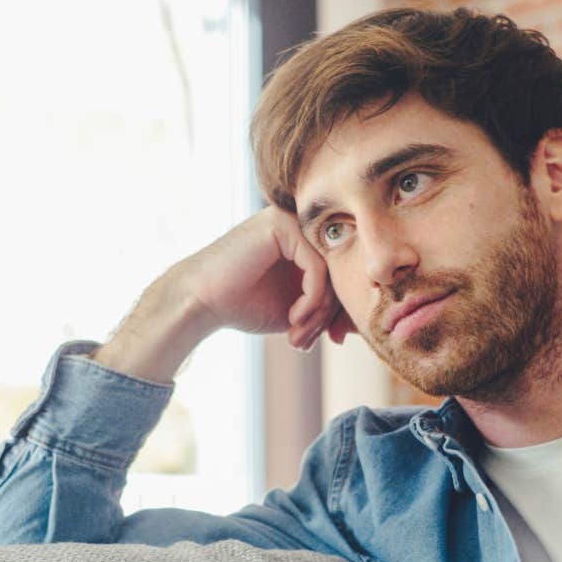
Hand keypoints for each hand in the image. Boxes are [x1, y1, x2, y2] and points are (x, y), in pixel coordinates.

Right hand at [172, 206, 343, 349]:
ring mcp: (291, 220)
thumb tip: (361, 323)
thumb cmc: (243, 305)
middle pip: (340, 272)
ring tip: (298, 334)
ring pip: (331, 272)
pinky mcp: (282, 225)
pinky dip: (311, 300)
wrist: (200, 302)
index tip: (332, 340)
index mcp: (305, 241)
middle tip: (308, 340)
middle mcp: (301, 225)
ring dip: (319, 313)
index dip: (340, 311)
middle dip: (329, 315)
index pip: (341, 273)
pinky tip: (293, 318)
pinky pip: (318, 268)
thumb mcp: (297, 310)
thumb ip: (328, 308)